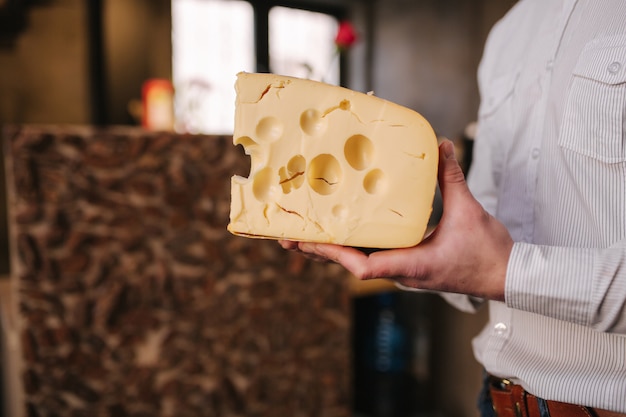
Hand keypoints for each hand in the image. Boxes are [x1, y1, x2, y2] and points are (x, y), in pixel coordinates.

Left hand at [279, 140, 512, 300]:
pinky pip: (371, 256)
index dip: (335, 254)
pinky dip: (350, 245)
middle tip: (287, 236)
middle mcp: (401, 271)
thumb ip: (452, 177)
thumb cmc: (488, 253)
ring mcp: (402, 270)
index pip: (364, 267)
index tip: (311, 241)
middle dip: (318, 250)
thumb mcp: (469, 211)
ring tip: (301, 234)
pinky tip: (338, 232)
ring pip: (356, 262)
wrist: (505, 276)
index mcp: (412, 265)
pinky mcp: (407, 265)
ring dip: (328, 249)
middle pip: (349, 265)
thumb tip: (442, 146)